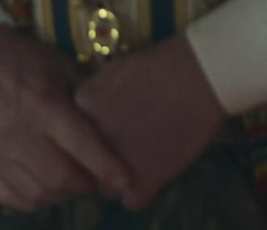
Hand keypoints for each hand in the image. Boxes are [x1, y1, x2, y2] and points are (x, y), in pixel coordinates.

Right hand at [0, 26, 130, 212]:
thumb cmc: (22, 60)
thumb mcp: (59, 65)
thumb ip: (89, 93)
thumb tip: (119, 119)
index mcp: (44, 105)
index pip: (83, 147)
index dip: (108, 168)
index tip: (125, 181)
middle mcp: (20, 133)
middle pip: (62, 179)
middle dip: (85, 183)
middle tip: (90, 173)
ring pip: (39, 193)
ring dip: (61, 192)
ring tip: (66, 178)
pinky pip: (13, 198)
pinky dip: (32, 198)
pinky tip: (40, 183)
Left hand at [73, 35, 226, 210]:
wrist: (194, 74)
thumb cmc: (157, 66)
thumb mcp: (112, 74)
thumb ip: (96, 99)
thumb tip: (89, 115)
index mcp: (80, 108)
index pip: (71, 136)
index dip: (90, 139)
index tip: (105, 136)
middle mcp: (91, 136)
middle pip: (85, 164)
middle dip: (100, 162)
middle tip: (123, 154)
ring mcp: (116, 160)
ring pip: (106, 187)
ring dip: (119, 180)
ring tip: (138, 167)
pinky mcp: (146, 178)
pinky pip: (132, 200)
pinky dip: (140, 194)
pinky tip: (150, 180)